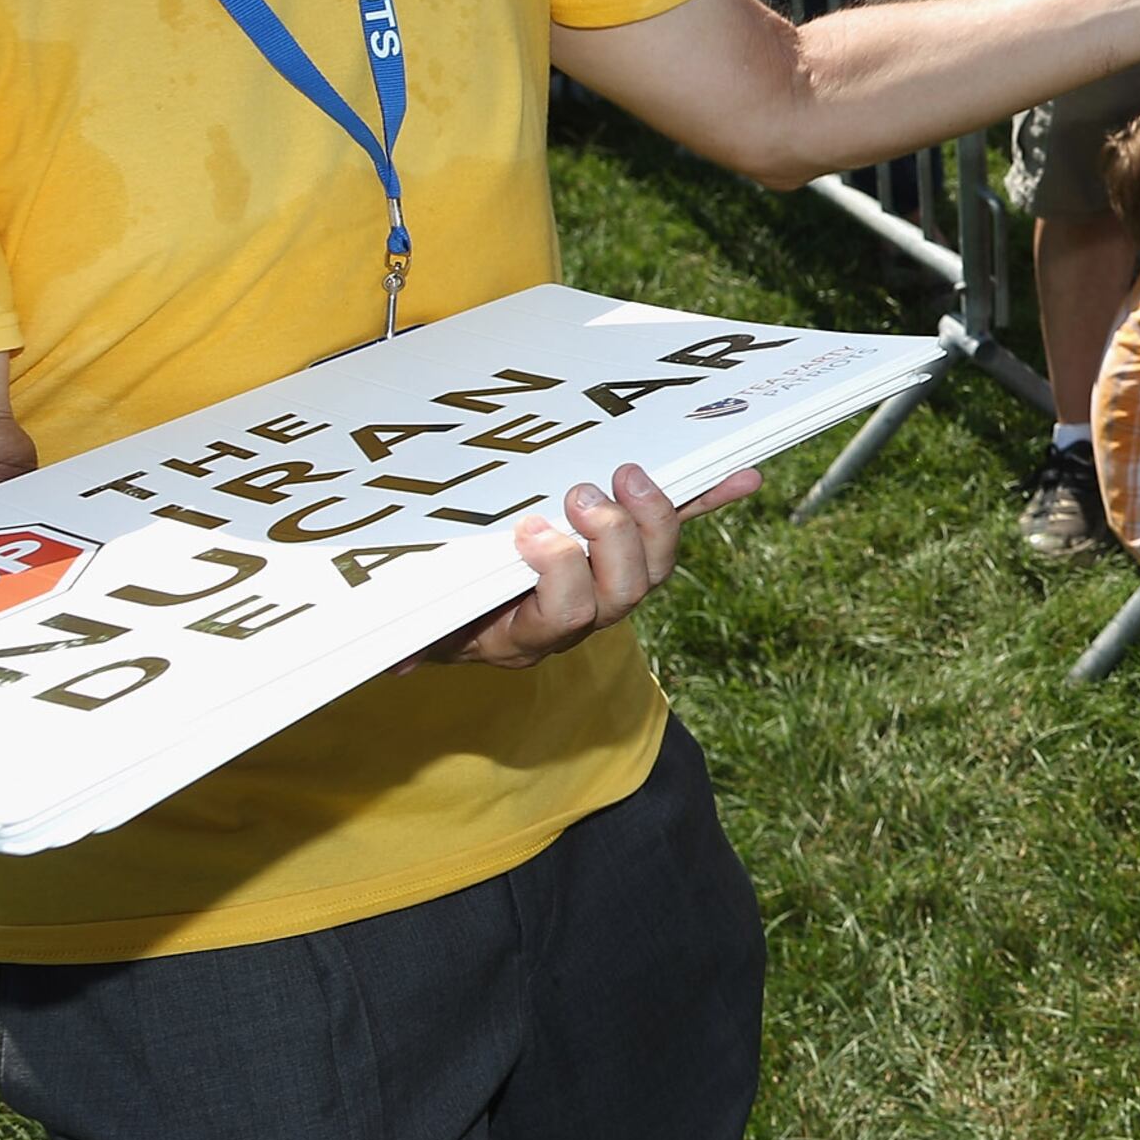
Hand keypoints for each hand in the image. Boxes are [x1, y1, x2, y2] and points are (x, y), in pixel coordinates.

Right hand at [423, 463, 757, 669]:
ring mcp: (613, 587)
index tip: (534, 531)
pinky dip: (709, 502)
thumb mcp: (421, 625)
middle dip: (612, 539)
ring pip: (655, 566)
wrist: (465, 620)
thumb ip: (412, 638)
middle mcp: (582, 618)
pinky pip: (678, 531)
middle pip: (624, 592)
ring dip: (654, 517)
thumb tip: (394, 664)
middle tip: (583, 494)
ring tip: (629, 474)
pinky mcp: (634, 553)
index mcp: (531, 633)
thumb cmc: (439, 616)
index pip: (565, 615)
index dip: (560, 574)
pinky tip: (745, 476)